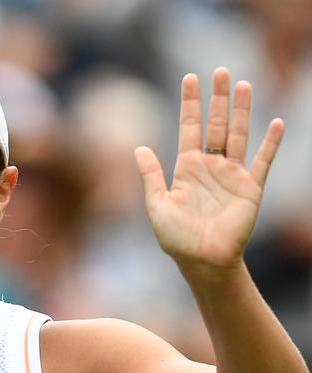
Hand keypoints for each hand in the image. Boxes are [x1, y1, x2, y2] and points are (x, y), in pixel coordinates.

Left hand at [135, 68, 283, 271]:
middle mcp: (210, 166)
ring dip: (241, 111)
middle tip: (220, 71)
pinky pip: (263, 161)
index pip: (189, 128)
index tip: (190, 78)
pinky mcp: (251, 188)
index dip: (190, 104)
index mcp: (186, 168)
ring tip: (243, 84)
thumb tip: (137, 147)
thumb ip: (150, 176)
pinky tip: (276, 123)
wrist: (202, 261)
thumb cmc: (176, 237)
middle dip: (217, 98)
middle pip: (215, 124)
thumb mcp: (157, 205)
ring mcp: (231, 175)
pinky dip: (271, 143)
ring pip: (238, 135)